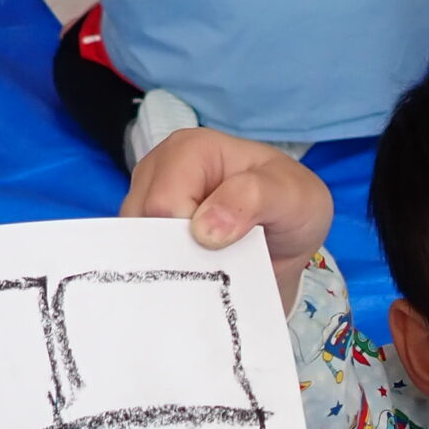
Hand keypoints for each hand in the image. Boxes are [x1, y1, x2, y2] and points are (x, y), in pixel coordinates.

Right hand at [124, 128, 332, 306]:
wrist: (286, 244)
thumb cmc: (291, 208)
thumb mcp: (295, 198)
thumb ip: (255, 199)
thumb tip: (203, 229)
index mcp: (191, 149)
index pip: (164, 202)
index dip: (186, 236)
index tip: (222, 247)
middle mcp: (159, 170)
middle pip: (141, 224)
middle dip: (175, 254)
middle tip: (216, 264)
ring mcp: (145, 202)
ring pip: (133, 247)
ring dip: (170, 267)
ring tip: (207, 270)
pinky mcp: (143, 233)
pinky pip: (135, 262)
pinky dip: (162, 276)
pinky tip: (190, 279)